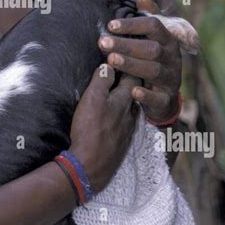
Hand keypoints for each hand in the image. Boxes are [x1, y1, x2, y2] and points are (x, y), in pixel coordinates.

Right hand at [69, 64, 139, 191]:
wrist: (90, 167)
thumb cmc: (90, 130)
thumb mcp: (92, 99)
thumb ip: (101, 80)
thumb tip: (109, 63)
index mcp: (124, 101)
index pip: (133, 77)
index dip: (130, 65)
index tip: (126, 56)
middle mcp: (129, 115)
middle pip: (134, 94)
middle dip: (130, 82)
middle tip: (123, 72)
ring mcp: (127, 131)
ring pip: (130, 110)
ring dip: (126, 101)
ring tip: (118, 94)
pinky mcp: (121, 145)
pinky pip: (124, 125)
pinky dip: (121, 118)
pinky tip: (114, 120)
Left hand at [98, 0, 181, 123]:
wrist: (165, 95)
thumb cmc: (154, 60)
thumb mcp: (154, 38)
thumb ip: (148, 17)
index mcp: (168, 39)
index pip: (154, 26)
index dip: (132, 24)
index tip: (110, 25)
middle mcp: (172, 57)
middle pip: (151, 48)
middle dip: (126, 44)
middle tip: (102, 42)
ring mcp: (171, 78)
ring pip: (153, 70)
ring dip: (131, 64)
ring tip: (111, 60)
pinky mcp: (166, 98)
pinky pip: (158, 97)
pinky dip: (146, 94)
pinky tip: (133, 90)